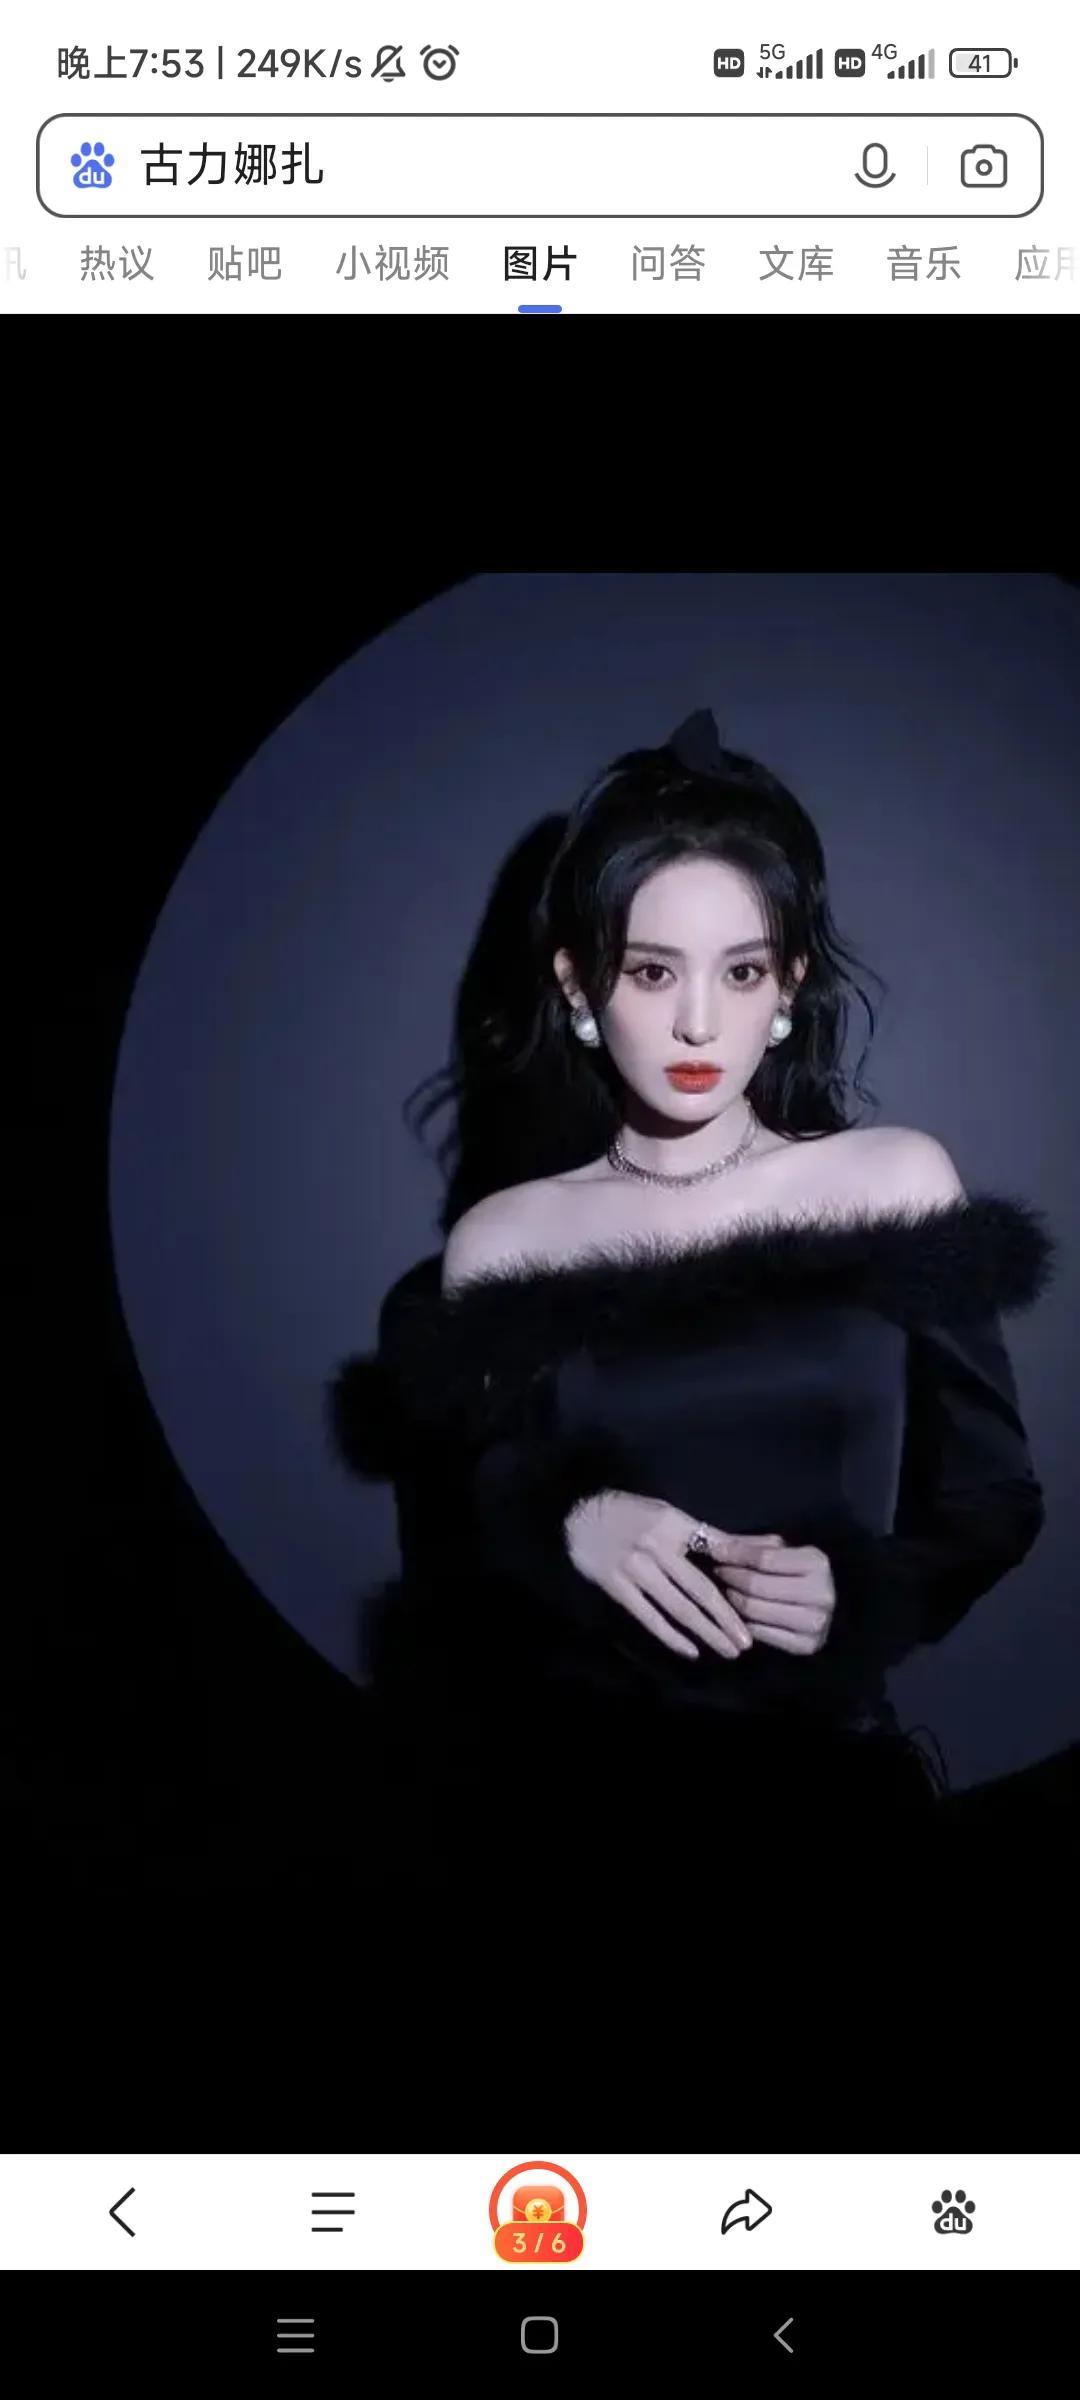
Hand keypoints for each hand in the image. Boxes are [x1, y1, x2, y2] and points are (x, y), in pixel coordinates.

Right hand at [564, 1489, 786, 1660]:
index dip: (741, 1580)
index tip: (761, 1602)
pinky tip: (691, 1650)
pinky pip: (648, 1617)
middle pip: (700, 1590)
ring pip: (678, 1607)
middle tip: (747, 1643)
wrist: (579, 1515)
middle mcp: (657, 1548)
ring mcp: (635, 1569)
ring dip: (705, 1632)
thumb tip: (766, 1545)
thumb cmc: (633, 1514)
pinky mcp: (616, 1587)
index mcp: (675, 1525)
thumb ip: (716, 1536)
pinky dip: (670, 1636)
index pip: (718, 1554)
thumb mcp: (673, 1516)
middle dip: (726, 1619)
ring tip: (728, 1650)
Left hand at [718, 1540, 836, 1655]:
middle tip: (718, 1572)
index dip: (735, 1555)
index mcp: (816, 1563)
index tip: (715, 1552)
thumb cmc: (795, 1573)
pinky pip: (760, 1633)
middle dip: (731, 1577)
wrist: (822, 1606)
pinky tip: (737, 1613)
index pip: (764, 1558)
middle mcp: (821, 1593)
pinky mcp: (806, 1645)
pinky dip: (743, 1623)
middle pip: (758, 1586)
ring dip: (732, 1600)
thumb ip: (748, 1545)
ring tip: (726, 1591)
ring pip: (755, 1611)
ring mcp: (815, 1623)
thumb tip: (714, 1544)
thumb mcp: (779, 1551)